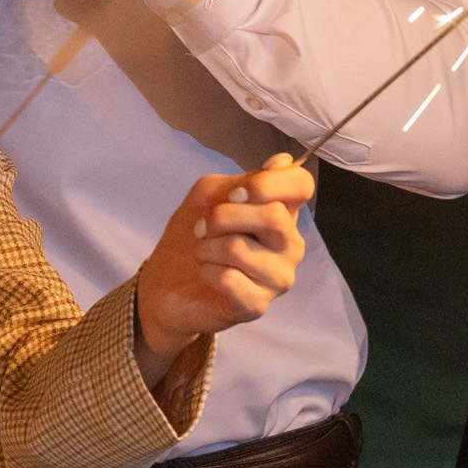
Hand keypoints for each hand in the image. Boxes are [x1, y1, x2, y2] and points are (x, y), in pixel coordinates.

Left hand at [132, 160, 312, 380]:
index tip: (235, 194)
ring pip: (241, 248)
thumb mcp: (210, 195)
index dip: (269, 183)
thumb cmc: (193, 234)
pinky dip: (207, 270)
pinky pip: (229, 278)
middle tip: (203, 227)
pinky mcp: (258, 305)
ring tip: (201, 253)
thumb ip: (242, 180)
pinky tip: (207, 274)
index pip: (301, 184)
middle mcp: (290, 244)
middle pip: (273, 217)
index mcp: (282, 211)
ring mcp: (279, 277)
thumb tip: (283, 162)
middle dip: (223, 217)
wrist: (166, 282)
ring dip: (207, 247)